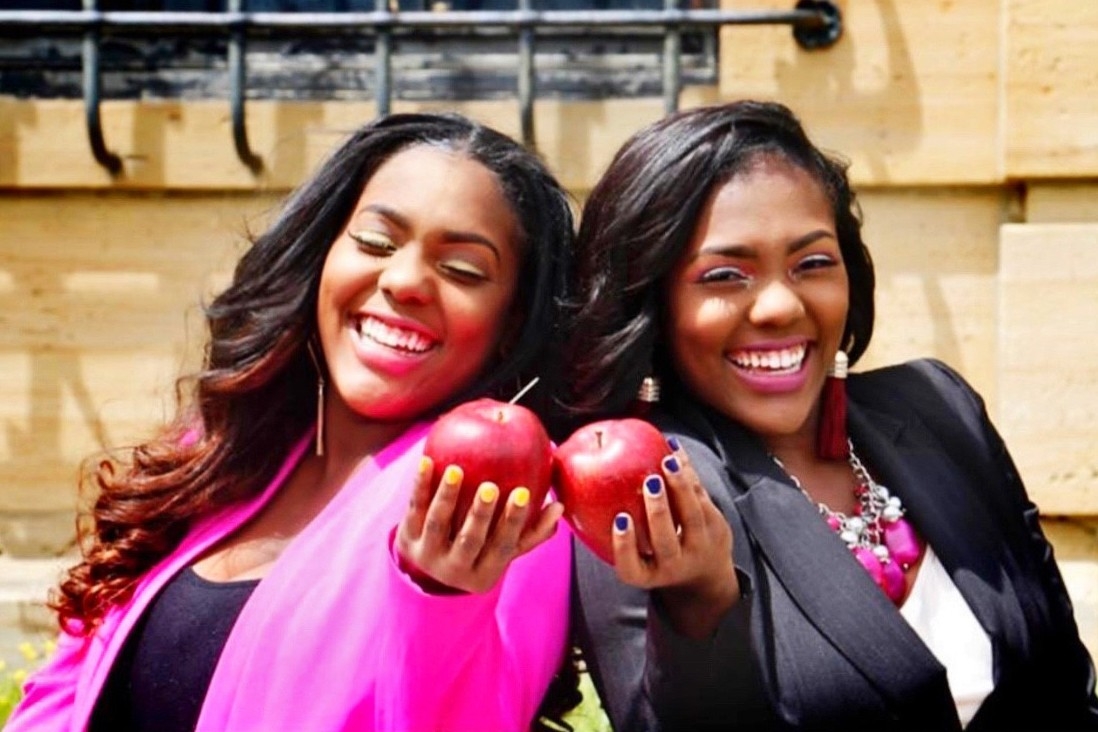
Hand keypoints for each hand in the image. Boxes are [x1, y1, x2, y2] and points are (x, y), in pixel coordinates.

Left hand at [395, 456, 562, 593]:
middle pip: (469, 540)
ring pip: (438, 524)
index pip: (502, 547)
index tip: (524, 493)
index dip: (513, 521)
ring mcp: (427, 556)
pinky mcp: (407, 539)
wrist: (427, 572)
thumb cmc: (479, 552)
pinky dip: (421, 486)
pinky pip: (414, 509)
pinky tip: (427, 461)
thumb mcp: (504, 552)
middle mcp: (454, 570)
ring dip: (446, 496)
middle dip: (480, 514)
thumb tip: (559, 506)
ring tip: (456, 470)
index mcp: (483, 575)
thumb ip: (531, 532)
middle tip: (491, 487)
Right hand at [611, 439, 738, 637]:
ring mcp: (698, 548)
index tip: (621, 520)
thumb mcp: (636, 558)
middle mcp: (673, 566)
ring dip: (681, 487)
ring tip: (668, 461)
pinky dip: (690, 473)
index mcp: (647, 575)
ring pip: (692, 517)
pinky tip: (675, 452)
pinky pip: (703, 498)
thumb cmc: (654, 556)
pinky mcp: (717, 529)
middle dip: (658, 511)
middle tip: (650, 482)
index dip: (625, 546)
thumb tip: (567, 492)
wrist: (706, 573)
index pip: (632, 569)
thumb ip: (611, 532)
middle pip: (666, 541)